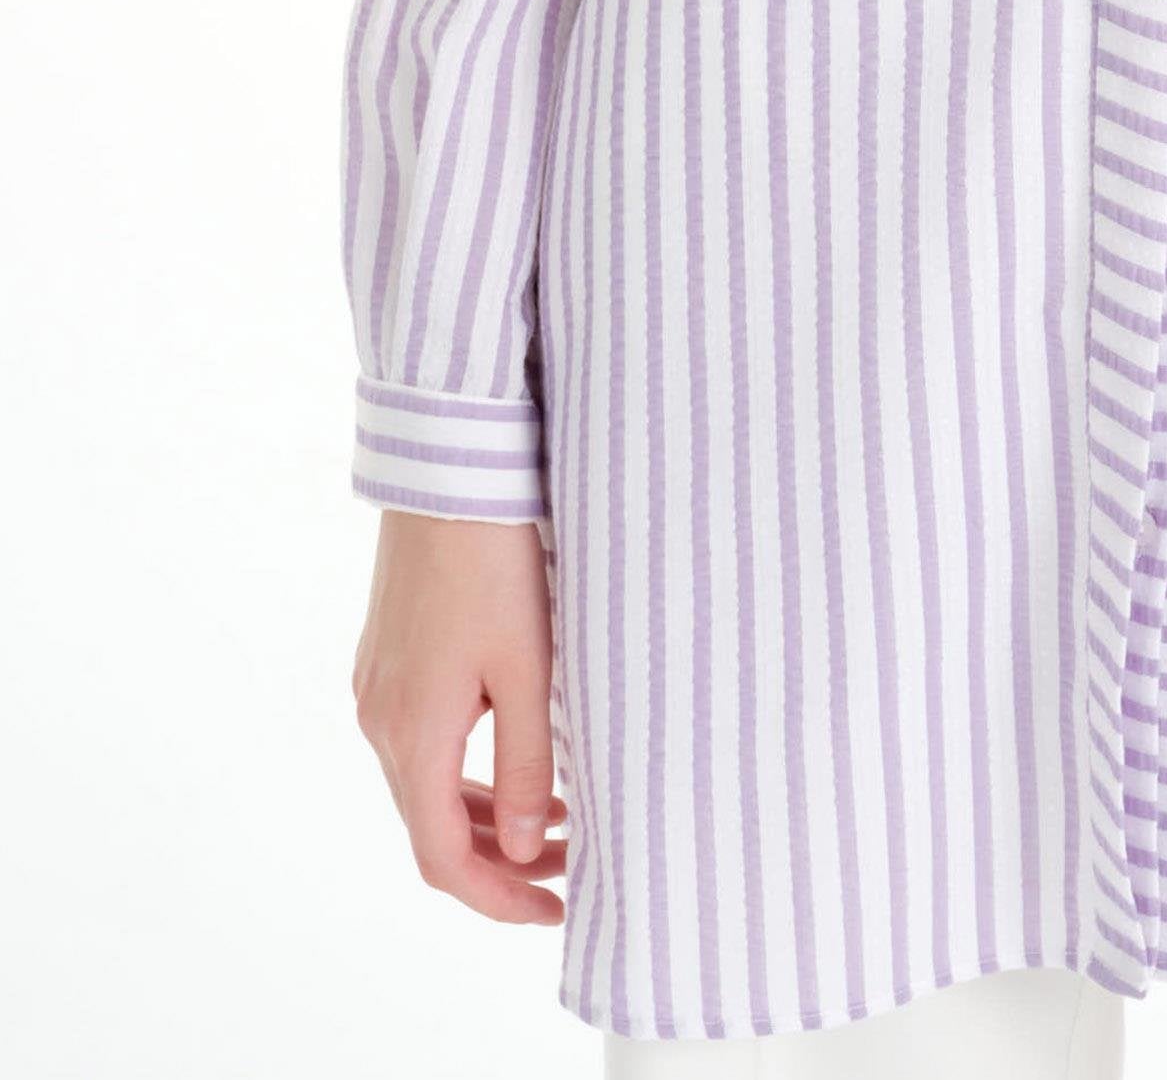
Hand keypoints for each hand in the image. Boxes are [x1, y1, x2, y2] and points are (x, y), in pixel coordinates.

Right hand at [351, 509, 566, 923]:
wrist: (447, 471)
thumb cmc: (495, 562)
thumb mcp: (529, 668)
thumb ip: (527, 764)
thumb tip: (526, 848)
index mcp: (411, 736)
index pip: (444, 859)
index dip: (499, 898)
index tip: (557, 910)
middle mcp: (380, 721)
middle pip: (433, 826)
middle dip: (502, 859)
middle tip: (572, 866)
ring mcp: (379, 688)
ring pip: (427, 784)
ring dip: (487, 813)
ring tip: (560, 816)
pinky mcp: (388, 658)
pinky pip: (424, 741)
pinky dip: (468, 768)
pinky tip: (521, 753)